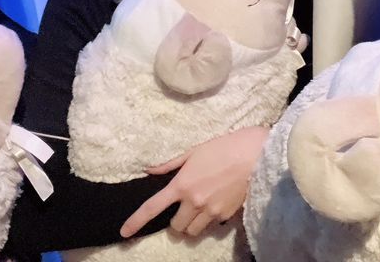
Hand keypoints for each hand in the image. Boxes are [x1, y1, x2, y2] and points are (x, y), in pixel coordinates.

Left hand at [120, 126, 269, 237]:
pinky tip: (215, 204)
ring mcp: (211, 211)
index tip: (124, 232)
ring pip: (192, 231)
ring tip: (199, 208)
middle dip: (177, 220)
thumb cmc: (223, 147)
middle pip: (176, 226)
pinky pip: (210, 226)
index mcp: (182, 184)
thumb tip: (150, 169)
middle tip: (183, 207)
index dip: (136, 221)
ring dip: (191, 224)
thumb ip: (170, 164)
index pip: (153, 207)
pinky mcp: (226, 216)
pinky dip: (208, 221)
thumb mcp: (194, 151)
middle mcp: (194, 202)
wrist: (255, 155)